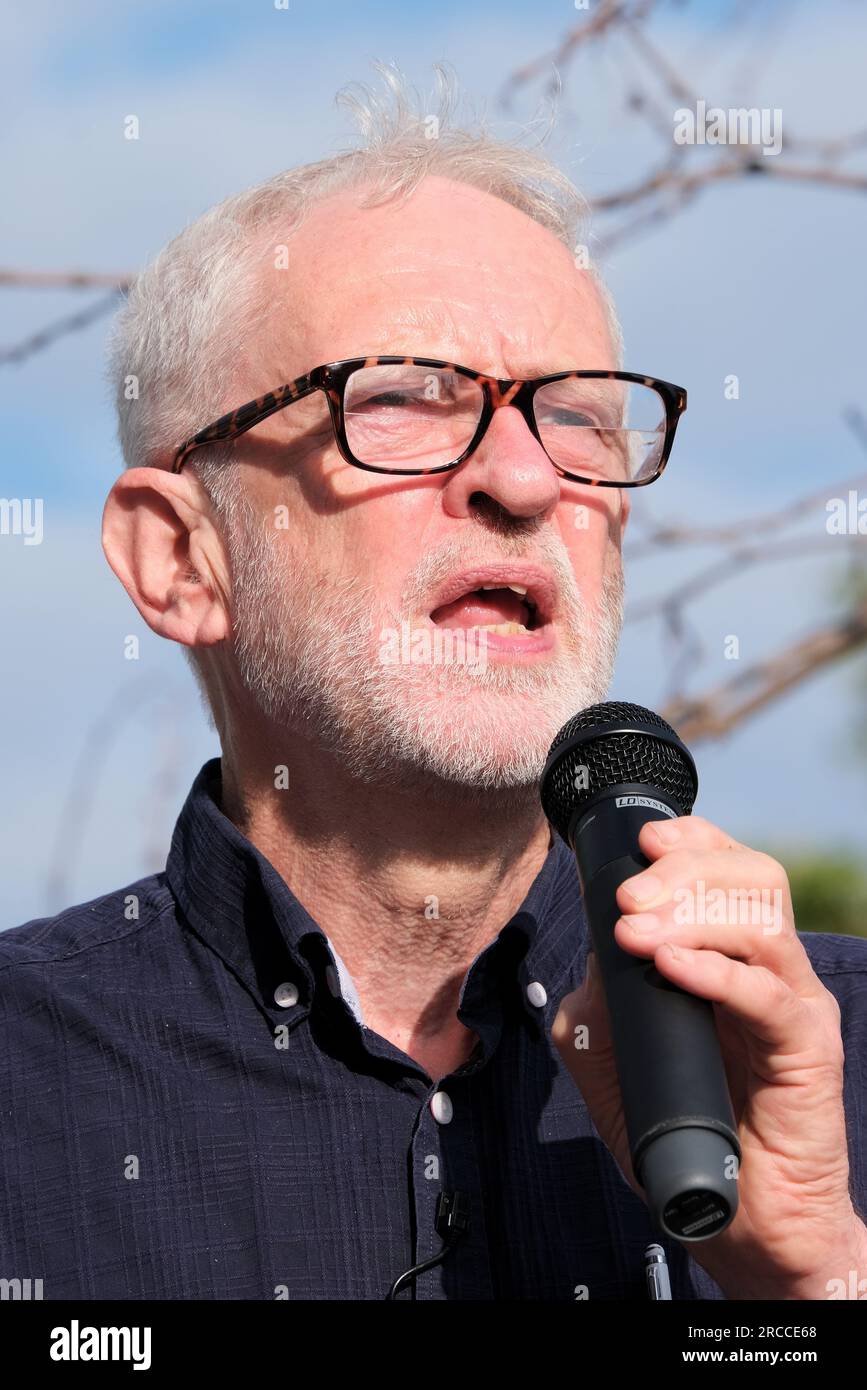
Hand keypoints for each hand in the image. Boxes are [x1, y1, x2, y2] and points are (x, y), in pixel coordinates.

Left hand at [551, 814, 866, 1298]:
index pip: (727, 865)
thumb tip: (589, 954)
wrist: (739, 1220)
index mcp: (732, 954)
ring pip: (763, 922)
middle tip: (627, 897)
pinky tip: (672, 968)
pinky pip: (770, 996)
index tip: (643, 841)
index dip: (690, 840)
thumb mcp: (617, 1059)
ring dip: (691, 914)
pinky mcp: (808, 1051)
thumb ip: (601, 1003)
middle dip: (683, 870)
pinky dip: (718, 973)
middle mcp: (770, 967)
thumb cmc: (683, 1130)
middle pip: (751, 875)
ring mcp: (793, 1004)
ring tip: (635, 933)